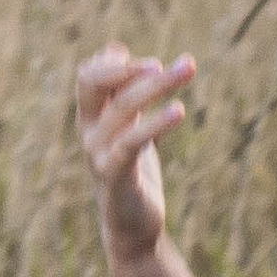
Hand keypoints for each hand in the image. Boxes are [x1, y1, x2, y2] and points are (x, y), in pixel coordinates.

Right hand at [76, 44, 194, 264]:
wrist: (132, 229)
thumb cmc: (131, 173)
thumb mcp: (127, 126)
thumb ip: (122, 92)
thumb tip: (115, 47)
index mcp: (90, 119)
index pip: (88, 75)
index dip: (116, 62)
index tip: (152, 63)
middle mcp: (88, 132)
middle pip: (96, 83)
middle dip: (133, 67)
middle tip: (173, 63)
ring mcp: (97, 155)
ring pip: (122, 107)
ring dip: (157, 85)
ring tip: (188, 69)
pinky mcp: (114, 177)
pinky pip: (131, 142)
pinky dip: (154, 123)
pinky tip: (178, 110)